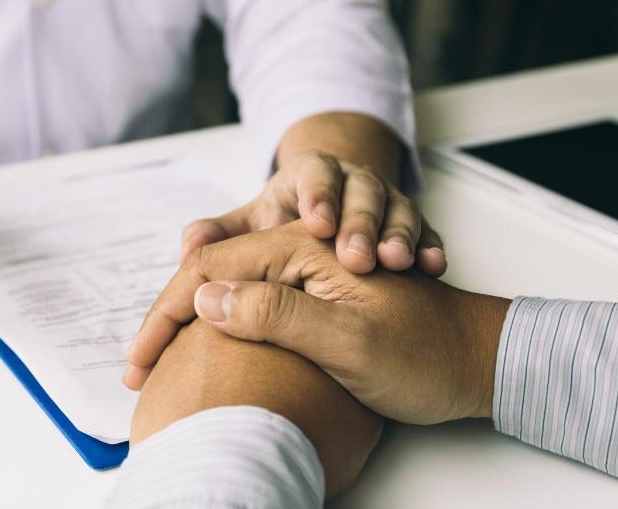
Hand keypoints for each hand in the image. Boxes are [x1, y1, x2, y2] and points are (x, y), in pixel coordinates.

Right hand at [126, 221, 507, 424]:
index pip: (211, 269)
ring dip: (188, 321)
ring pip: (227, 288)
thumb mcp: (349, 339)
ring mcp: (306, 272)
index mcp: (303, 247)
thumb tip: (205, 297)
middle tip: (138, 369)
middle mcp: (299, 250)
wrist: (479, 363)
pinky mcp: (314, 297)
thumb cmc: (424, 354)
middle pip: (211, 275)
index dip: (168, 315)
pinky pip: (252, 303)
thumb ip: (277, 313)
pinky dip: (220, 325)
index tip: (140, 364)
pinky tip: (204, 347)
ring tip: (159, 358)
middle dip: (168, 319)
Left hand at [181, 152, 446, 275]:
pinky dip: (431, 247)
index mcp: (307, 179)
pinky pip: (428, 232)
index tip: (316, 223)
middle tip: (357, 257)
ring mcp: (385, 204)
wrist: (340, 217)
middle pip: (360, 191)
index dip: (318, 195)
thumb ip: (223, 239)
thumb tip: (189, 249)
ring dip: (397, 233)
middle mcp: (349, 185)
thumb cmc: (290, 228)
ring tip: (396, 262)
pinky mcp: (413, 228)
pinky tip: (434, 266)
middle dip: (360, 221)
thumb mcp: (257, 228)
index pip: (313, 176)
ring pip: (397, 208)